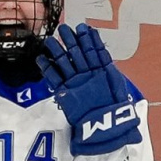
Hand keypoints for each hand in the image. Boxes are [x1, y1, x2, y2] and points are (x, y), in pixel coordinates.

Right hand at [38, 23, 142, 155]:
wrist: (105, 132)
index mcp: (101, 72)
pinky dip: (47, 69)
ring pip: (64, 64)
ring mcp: (75, 83)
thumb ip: (110, 69)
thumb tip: (105, 56)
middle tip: (63, 29)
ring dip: (57, 51)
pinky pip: (54, 79)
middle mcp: (87, 76)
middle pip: (77, 54)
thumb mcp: (118, 87)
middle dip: (70, 41)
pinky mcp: (64, 94)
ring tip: (51, 40)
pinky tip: (42, 58)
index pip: (94, 51)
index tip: (83, 28)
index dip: (89, 40)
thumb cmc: (116, 112)